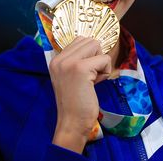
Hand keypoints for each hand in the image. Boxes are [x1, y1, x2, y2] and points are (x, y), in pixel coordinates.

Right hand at [49, 36, 111, 152]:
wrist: (72, 122)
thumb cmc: (75, 101)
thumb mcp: (71, 75)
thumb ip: (78, 59)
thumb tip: (96, 45)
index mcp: (56, 59)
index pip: (80, 40)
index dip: (90, 54)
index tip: (86, 72)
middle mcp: (60, 58)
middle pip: (89, 40)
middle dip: (96, 56)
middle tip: (90, 76)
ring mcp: (69, 62)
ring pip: (96, 46)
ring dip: (101, 62)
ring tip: (92, 79)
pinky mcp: (81, 68)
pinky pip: (104, 59)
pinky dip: (105, 71)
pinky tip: (95, 84)